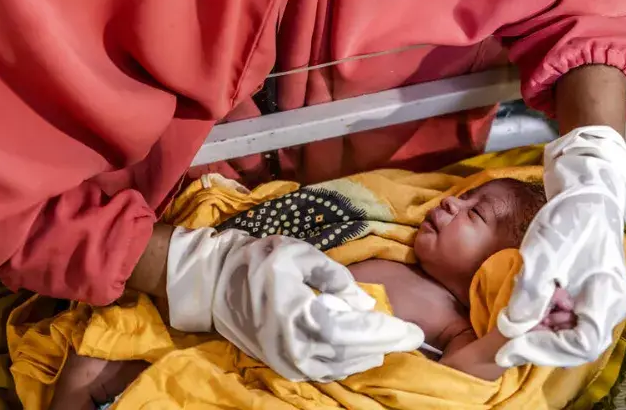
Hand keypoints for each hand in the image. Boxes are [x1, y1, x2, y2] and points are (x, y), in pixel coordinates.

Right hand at [166, 228, 423, 381]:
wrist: (212, 283)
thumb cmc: (257, 261)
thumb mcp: (299, 254)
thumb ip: (334, 277)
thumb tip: (363, 303)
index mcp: (301, 317)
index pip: (355, 331)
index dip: (386, 333)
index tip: (413, 331)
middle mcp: (295, 346)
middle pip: (350, 354)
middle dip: (382, 346)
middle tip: (410, 338)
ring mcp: (286, 359)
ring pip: (336, 367)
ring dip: (364, 357)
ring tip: (387, 344)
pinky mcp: (279, 363)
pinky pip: (319, 371)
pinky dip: (342, 365)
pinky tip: (357, 355)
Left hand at [495, 126, 625, 367]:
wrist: (585, 192)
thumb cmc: (570, 220)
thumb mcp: (544, 256)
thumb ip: (530, 294)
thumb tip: (510, 330)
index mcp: (607, 301)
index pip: (579, 345)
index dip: (543, 350)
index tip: (509, 347)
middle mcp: (607, 308)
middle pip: (573, 344)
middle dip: (537, 344)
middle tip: (502, 339)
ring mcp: (597, 302)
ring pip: (567, 333)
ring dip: (538, 332)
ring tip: (509, 323)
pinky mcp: (585, 294)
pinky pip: (564, 318)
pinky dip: (542, 318)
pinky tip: (520, 310)